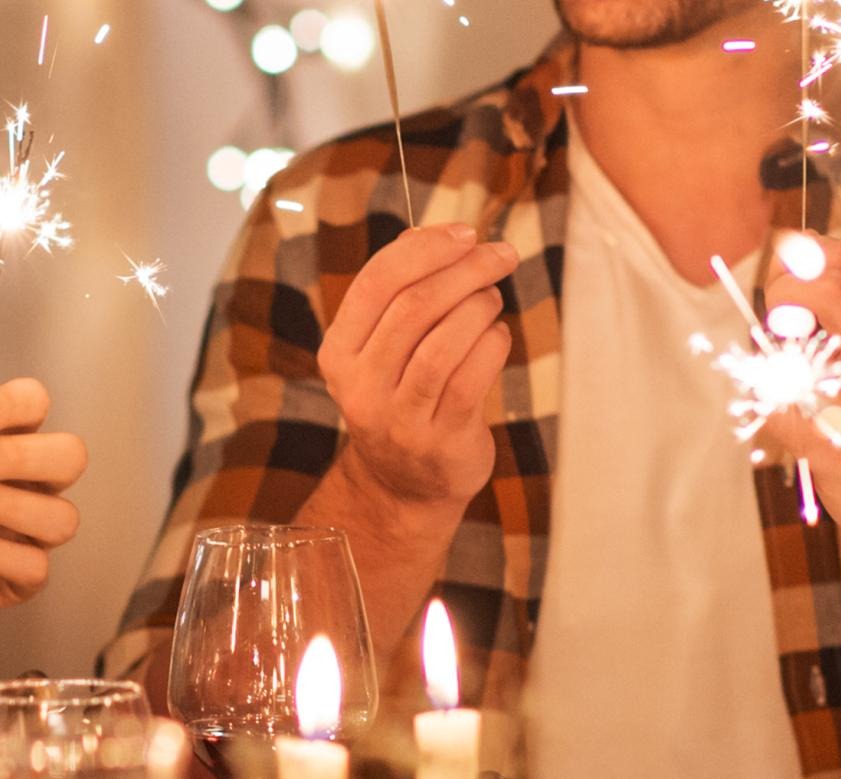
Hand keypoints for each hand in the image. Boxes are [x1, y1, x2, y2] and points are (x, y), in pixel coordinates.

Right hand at [316, 223, 515, 514]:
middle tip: (500, 256)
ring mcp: (397, 417)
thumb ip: (401, 292)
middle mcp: (359, 385)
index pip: (376, 282)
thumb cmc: (405, 396)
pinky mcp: (438, 439)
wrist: (404, 484)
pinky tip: (497, 337)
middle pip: (414, 306)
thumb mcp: (385, 347)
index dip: (426, 248)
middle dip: (465, 270)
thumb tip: (430, 233)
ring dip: (479, 308)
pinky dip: (492, 345)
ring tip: (492, 300)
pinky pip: (471, 377)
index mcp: (339, 352)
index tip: (466, 233)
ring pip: (444, 341)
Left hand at [762, 234, 840, 571]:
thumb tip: (797, 281)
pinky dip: (762, 401)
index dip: (804, 259)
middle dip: (782, 290)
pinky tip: (771, 405)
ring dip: (770, 347)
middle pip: (827, 289)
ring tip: (778, 361)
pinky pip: (778, 410)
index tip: (787, 269)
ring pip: (798, 346)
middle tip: (775, 315)